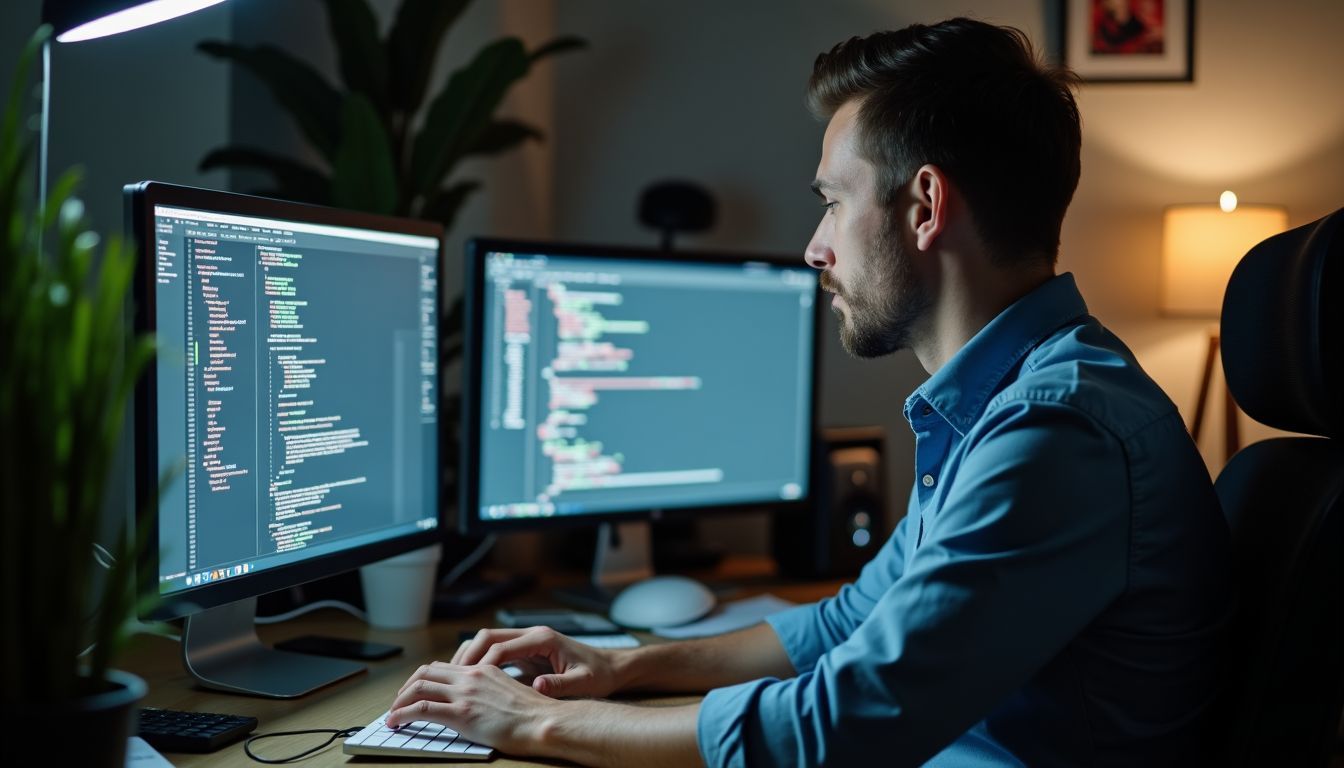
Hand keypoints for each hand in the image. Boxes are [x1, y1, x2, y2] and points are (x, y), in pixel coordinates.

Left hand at [387, 662, 558, 752]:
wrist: (544, 721)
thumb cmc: (534, 714)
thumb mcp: (511, 691)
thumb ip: (492, 689)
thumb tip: (481, 700)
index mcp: (483, 670)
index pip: (443, 667)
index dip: (423, 678)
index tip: (414, 691)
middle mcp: (471, 677)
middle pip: (426, 672)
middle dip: (406, 687)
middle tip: (397, 702)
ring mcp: (465, 694)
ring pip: (418, 688)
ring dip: (399, 701)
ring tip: (392, 714)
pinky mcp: (461, 714)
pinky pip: (421, 709)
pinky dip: (402, 714)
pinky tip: (396, 723)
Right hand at [453, 626, 622, 698]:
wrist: (612, 667)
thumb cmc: (599, 674)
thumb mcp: (583, 683)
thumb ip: (560, 685)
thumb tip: (538, 687)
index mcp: (543, 639)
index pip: (502, 646)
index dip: (483, 664)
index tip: (470, 682)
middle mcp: (533, 634)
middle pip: (488, 637)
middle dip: (468, 655)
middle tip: (451, 677)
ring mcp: (528, 641)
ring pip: (489, 641)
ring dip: (471, 656)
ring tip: (455, 678)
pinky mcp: (527, 651)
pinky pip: (497, 651)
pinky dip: (482, 661)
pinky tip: (473, 679)